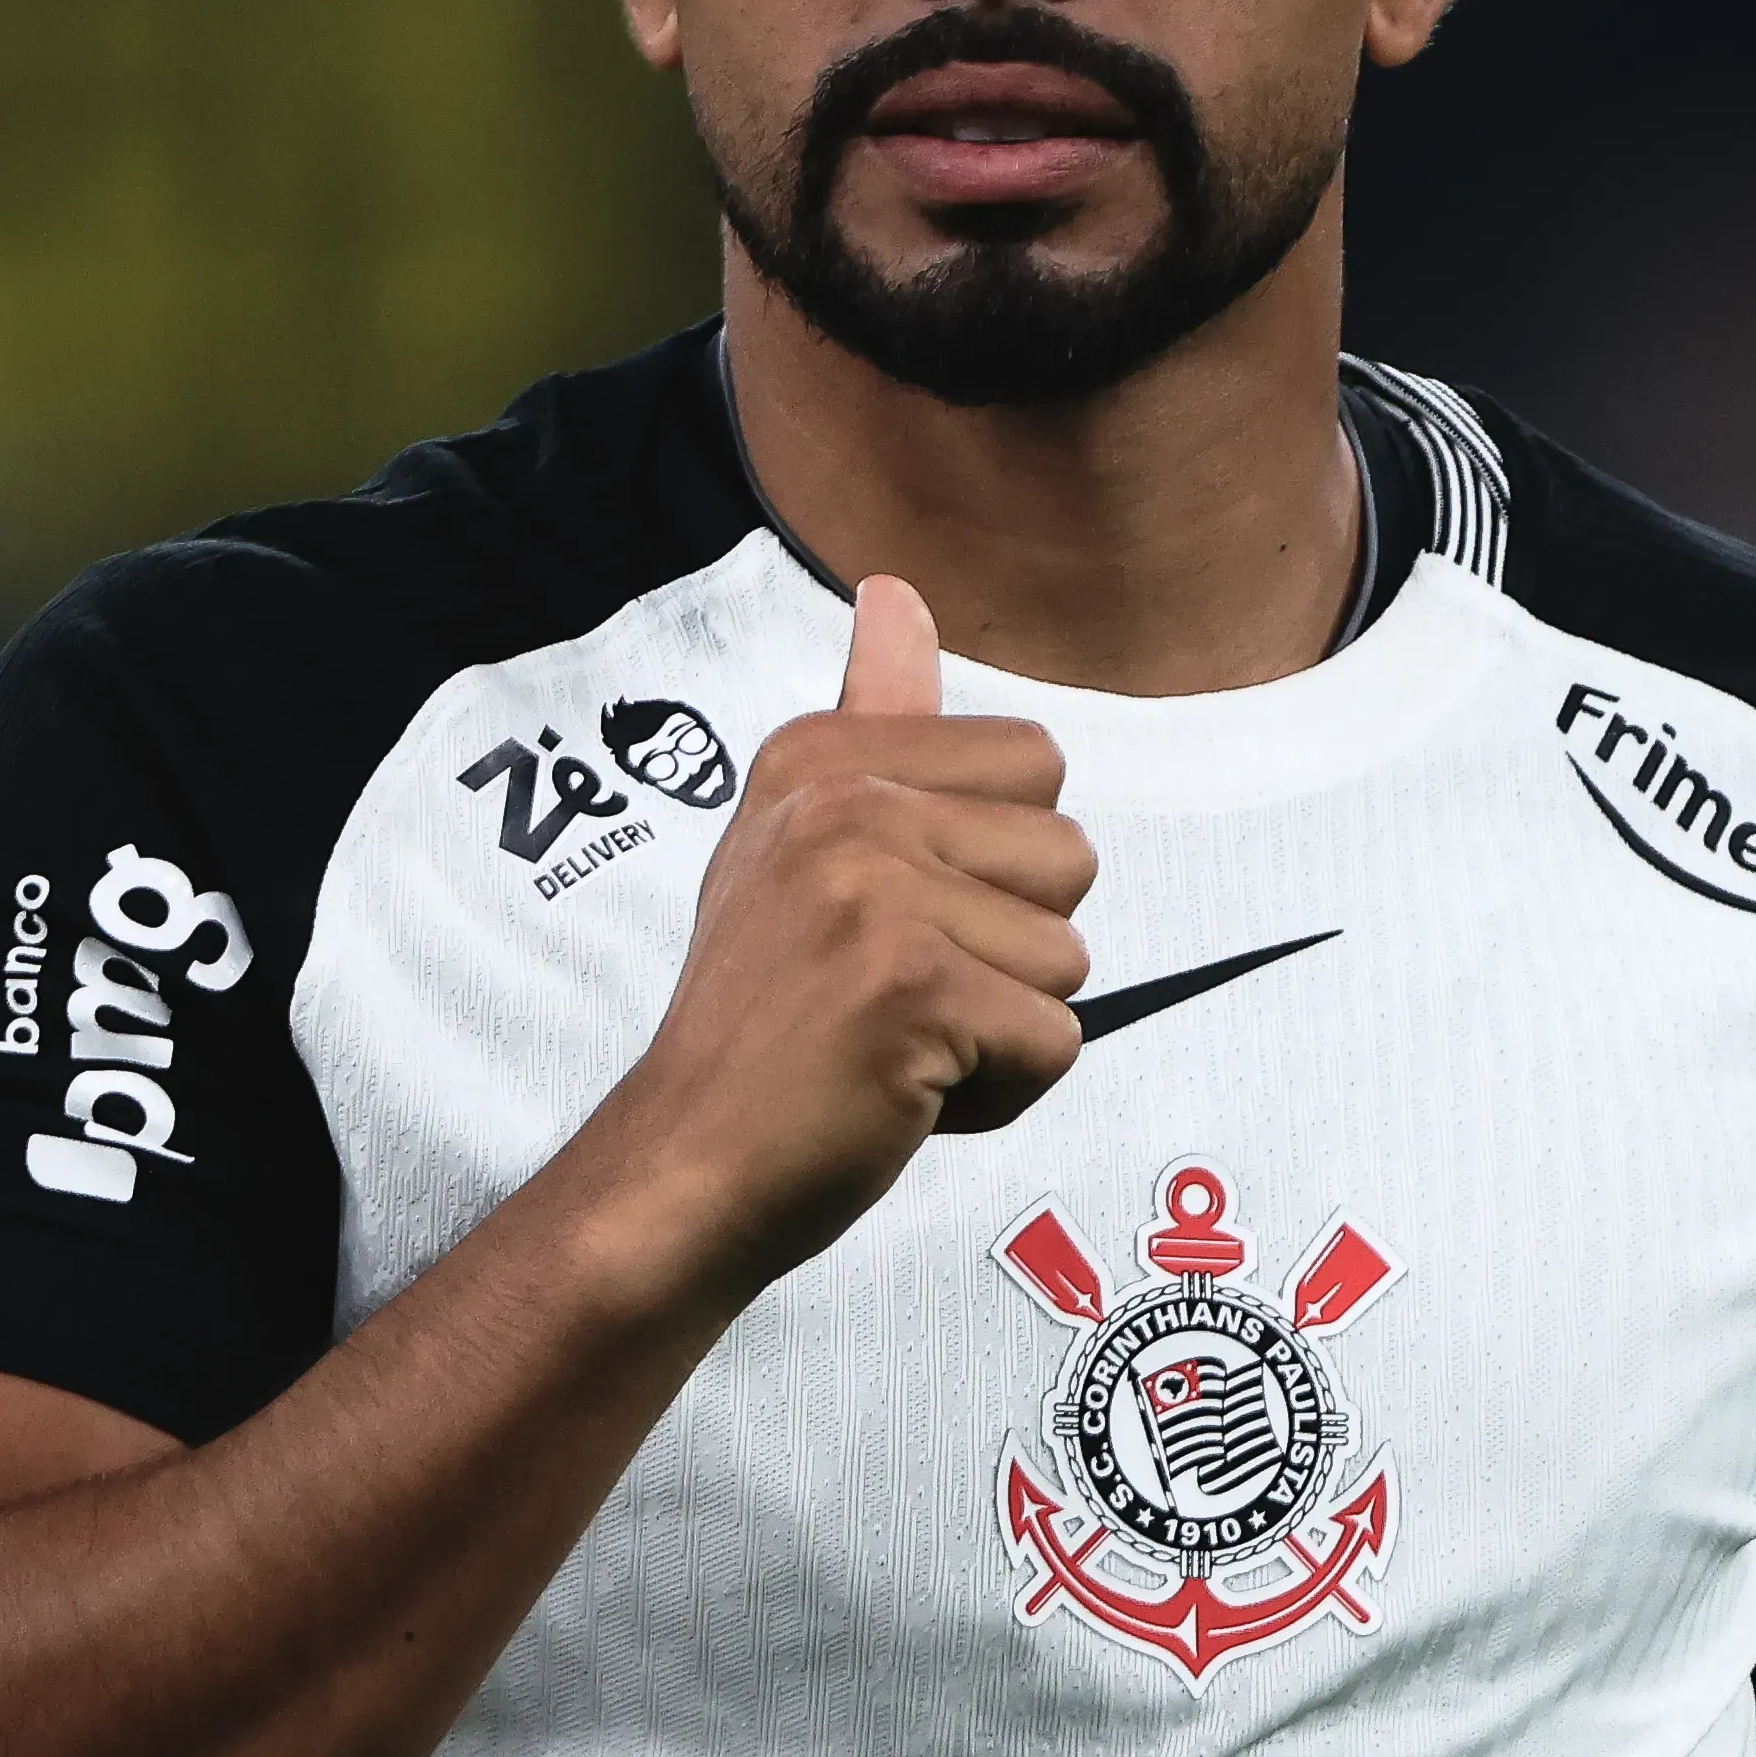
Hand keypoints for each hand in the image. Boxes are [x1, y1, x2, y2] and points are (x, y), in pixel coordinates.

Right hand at [570, 575, 1090, 1304]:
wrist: (684, 1166)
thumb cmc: (761, 1022)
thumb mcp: (798, 844)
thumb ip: (871, 723)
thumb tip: (894, 591)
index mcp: (824, 757)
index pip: (1034, 764)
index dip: (993, 869)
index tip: (889, 922)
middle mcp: (844, 804)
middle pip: (1071, 856)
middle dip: (1012, 949)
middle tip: (895, 995)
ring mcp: (874, 891)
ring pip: (1068, 959)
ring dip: (1001, 1029)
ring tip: (894, 1045)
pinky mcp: (911, 988)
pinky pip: (1054, 1042)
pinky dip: (998, 1095)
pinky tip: (904, 1095)